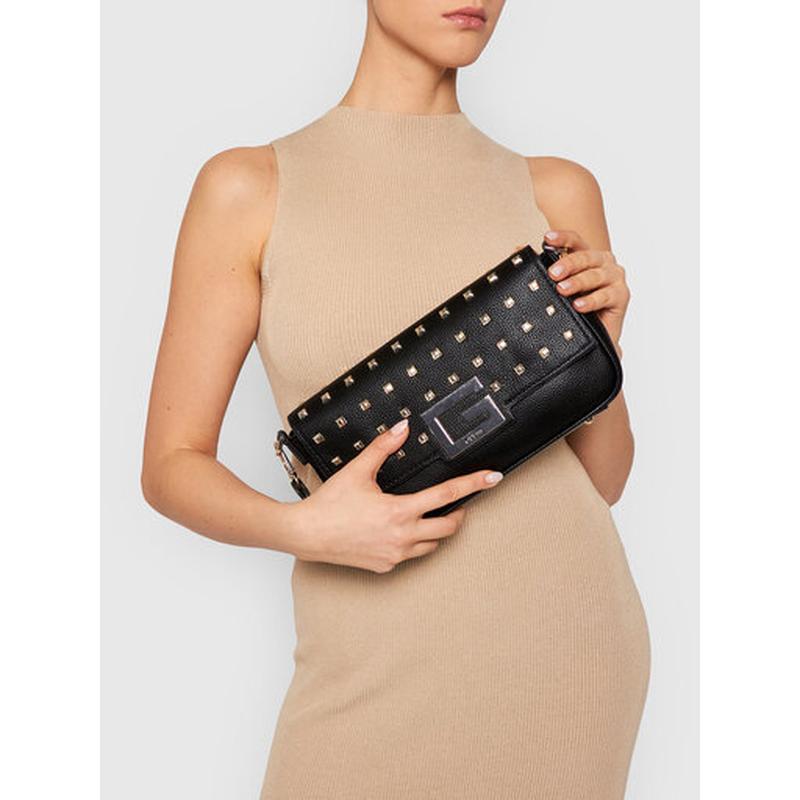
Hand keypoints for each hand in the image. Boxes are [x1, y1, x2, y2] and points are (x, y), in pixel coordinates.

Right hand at [283, 419, 503, 572]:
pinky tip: (401, 532)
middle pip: (449, 527)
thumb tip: (402, 429)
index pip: (447, 494)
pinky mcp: (385, 566)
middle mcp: (402, 536)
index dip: (473, 485)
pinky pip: (410, 555)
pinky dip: (413, 543)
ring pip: (432, 544)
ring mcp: (395, 555)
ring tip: (430, 516)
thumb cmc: (330, 504)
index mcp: (400, 511)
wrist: (307, 534)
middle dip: (459, 513)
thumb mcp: (358, 470)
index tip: (493, 479)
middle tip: (459, 503)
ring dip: (437, 530)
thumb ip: (383, 448)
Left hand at [541, 229, 629, 349]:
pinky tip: (579, 305)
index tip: (547, 239)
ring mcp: (614, 278)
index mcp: (587, 256)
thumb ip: (541, 266)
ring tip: (562, 290)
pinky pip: (606, 295)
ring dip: (578, 282)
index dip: (562, 238)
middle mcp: (603, 262)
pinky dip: (591, 300)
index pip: (575, 241)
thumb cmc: (576, 306)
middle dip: (568, 264)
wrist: (595, 334)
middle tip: (553, 273)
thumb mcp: (557, 286)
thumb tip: (517, 249)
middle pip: (585, 257)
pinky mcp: (621, 296)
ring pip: (595, 275)